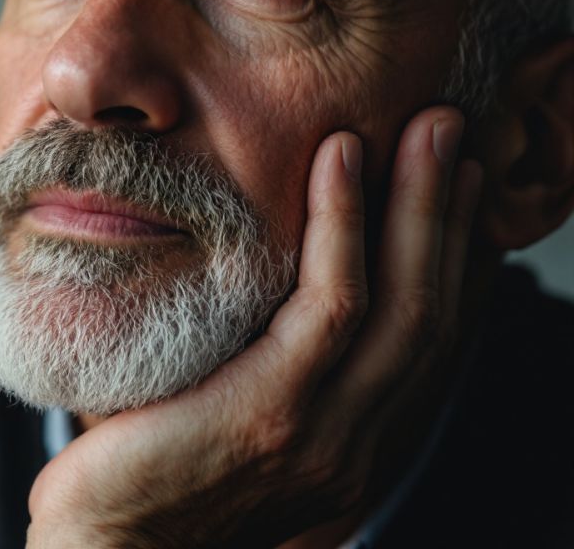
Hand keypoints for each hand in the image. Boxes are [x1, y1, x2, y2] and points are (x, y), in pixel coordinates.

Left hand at [25, 106, 484, 548]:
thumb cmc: (147, 477)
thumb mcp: (229, 418)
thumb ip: (269, 369)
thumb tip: (264, 292)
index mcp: (355, 445)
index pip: (427, 340)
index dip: (450, 256)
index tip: (455, 184)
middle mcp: (358, 446)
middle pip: (431, 312)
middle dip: (450, 213)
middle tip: (454, 129)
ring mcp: (323, 436)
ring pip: (400, 303)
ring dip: (418, 204)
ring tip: (427, 125)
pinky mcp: (271, 416)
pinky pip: (330, 307)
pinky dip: (343, 226)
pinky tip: (340, 161)